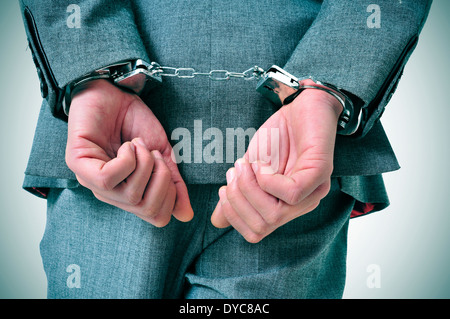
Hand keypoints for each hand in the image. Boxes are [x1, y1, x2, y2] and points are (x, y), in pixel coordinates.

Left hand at [65, 79, 192, 226]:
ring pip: (130, 195)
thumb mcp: (162, 154)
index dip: (171, 196)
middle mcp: (110, 194)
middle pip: (147, 210)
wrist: (114, 91)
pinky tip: (125, 145)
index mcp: (129, 193)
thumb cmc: (135, 122)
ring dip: (144, 164)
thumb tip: (185, 215)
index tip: (166, 166)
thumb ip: (174, 183)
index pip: (156, 217)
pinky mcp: (79, 165)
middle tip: (153, 154)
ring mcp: (92, 181)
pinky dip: (127, 159)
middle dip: (161, 179)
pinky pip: (109, 178)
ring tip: (137, 144)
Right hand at [211, 80, 342, 242]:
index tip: (225, 189)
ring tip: (246, 165)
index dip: (233, 215)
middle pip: (261, 227)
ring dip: (250, 188)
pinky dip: (268, 180)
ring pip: (274, 214)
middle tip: (235, 173)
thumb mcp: (249, 169)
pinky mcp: (320, 173)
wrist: (299, 104)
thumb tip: (217, 221)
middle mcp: (301, 205)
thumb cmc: (277, 137)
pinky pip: (291, 193)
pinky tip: (262, 163)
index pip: (256, 232)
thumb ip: (237, 194)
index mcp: (285, 207)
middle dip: (237, 200)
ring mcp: (313, 191)